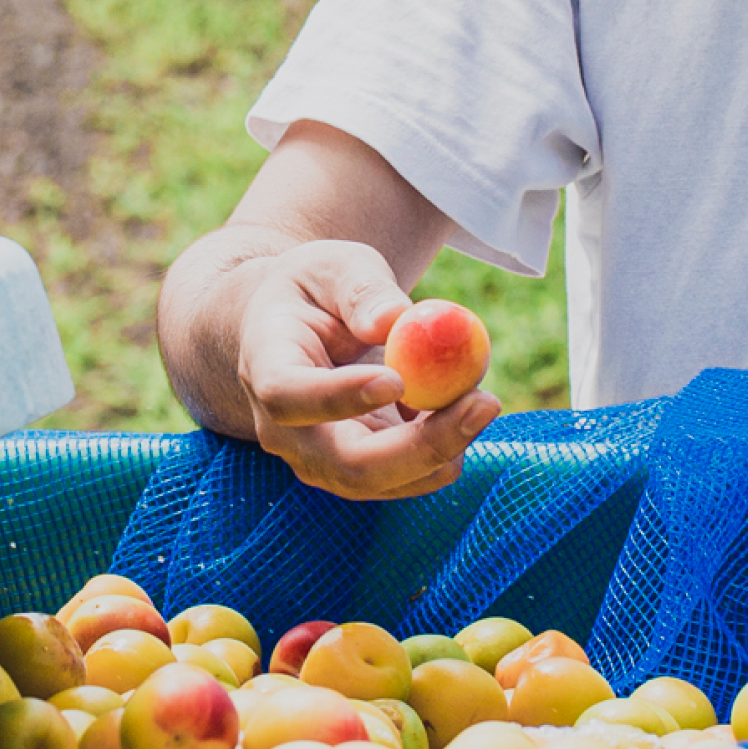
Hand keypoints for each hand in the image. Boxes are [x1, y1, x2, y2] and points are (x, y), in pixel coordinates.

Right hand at [235, 239, 501, 500]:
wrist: (297, 330)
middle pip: (346, 462)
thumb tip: (396, 319)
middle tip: (482, 403)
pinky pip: (408, 478)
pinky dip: (446, 449)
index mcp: (266, 365)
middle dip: (420, 446)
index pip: (289, 396)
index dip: (338, 398)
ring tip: (481, 398)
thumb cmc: (316, 292)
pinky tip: (460, 407)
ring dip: (445, 448)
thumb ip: (361, 290)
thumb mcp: (334, 267)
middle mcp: (284, 429)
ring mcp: (320, 461)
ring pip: (383, 481)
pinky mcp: (359, 472)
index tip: (395, 381)